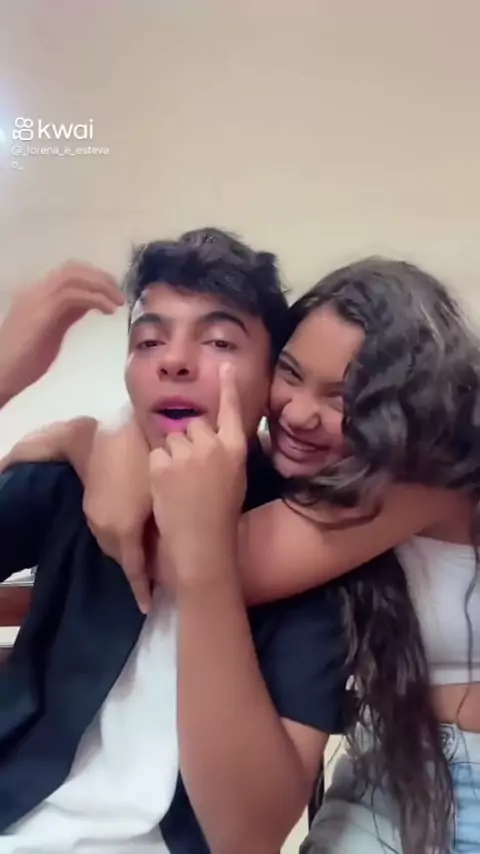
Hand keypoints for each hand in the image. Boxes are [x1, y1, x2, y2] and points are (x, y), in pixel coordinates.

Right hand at [0, 261, 122, 401]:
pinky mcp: (42, 312)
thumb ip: (68, 315)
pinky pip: (74, 294)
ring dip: (101, 285)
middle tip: (119, 295)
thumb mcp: (51, 332)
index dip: (94, 278)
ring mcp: (38, 299)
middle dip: (101, 277)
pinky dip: (96, 298)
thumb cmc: (22, 362)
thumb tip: (90, 305)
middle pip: (73, 268)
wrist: (0, 374)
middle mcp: (37, 291)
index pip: (69, 274)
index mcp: (38, 295)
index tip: (112, 292)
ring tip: (118, 301)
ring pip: (74, 276)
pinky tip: (108, 310)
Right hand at [82, 412, 152, 612]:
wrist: (108, 434)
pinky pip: (108, 531)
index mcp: (123, 530)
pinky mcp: (91, 507)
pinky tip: (136, 527)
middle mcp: (105, 530)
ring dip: (131, 550)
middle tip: (162, 572)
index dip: (143, 590)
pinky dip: (121, 535)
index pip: (134, 570)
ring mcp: (95, 518)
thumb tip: (177, 547)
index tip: (149, 606)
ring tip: (151, 549)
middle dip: (141, 567)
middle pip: (124, 560)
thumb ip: (166, 523)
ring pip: (114, 545)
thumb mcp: (161, 492)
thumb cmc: (143, 460)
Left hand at [149, 364, 246, 588]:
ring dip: (171, 456)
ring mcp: (186, 453)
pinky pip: (156, 455)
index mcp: (236, 449)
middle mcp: (212, 444)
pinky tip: (166, 488)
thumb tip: (210, 437)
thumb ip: (224, 453)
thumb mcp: (234, 478)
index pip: (232, 410)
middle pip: (193, 425)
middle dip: (189, 441)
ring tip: (179, 483)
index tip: (224, 365)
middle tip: (191, 471)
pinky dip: (158, 469)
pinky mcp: (162, 463)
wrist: (202, 543)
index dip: (228, 387)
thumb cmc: (221, 516)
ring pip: (172, 439)